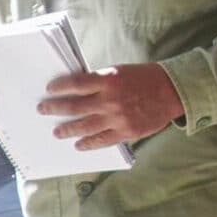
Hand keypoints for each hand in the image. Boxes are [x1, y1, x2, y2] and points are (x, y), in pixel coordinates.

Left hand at [39, 63, 184, 150]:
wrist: (173, 91)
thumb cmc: (146, 78)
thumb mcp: (121, 71)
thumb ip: (101, 81)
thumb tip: (78, 90)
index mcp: (109, 79)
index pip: (75, 84)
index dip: (59, 87)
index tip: (49, 90)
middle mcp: (110, 99)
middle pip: (74, 107)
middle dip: (55, 108)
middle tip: (44, 110)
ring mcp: (117, 118)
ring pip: (84, 126)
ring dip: (68, 130)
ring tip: (58, 132)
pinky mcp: (126, 132)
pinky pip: (102, 140)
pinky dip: (88, 143)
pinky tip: (79, 145)